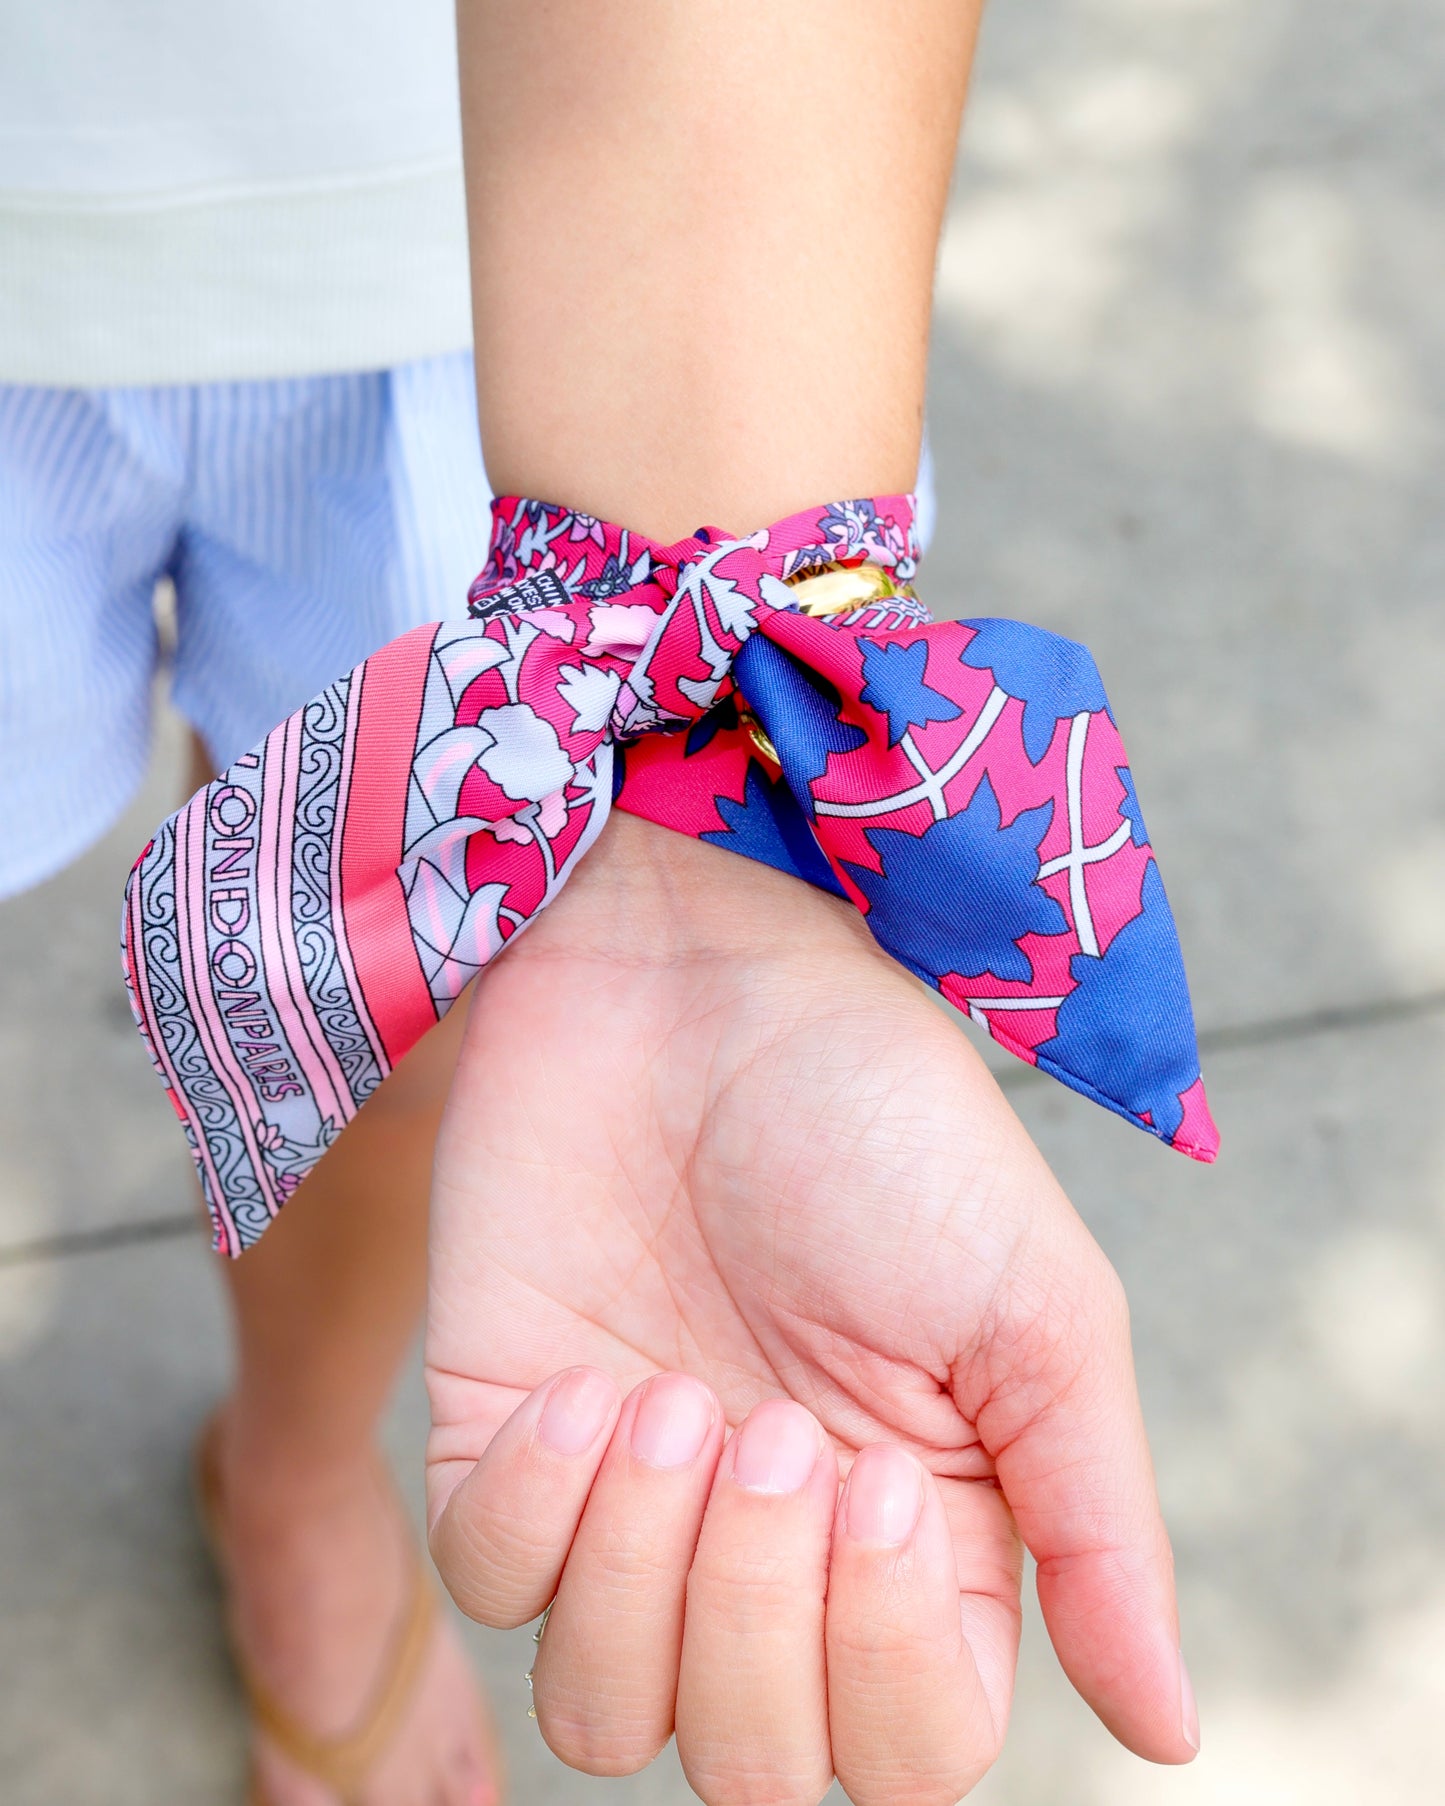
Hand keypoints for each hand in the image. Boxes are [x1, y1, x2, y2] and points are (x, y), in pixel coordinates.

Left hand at [424, 811, 1196, 1802]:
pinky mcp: (504, 1433)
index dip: (879, 1668)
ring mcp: (627, 1499)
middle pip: (749, 1761)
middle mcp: (768, 1545)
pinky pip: (488, 1579)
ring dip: (637, 1574)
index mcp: (916, 1531)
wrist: (698, 975)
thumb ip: (1097, 1522)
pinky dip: (535, 1504)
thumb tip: (1170, 1726)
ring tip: (666, 1396)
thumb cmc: (882, 1122)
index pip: (909, 1749)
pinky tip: (587, 1378)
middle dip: (752, 1620)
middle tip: (777, 1429)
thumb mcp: (1035, 1307)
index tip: (870, 1479)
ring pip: (603, 1710)